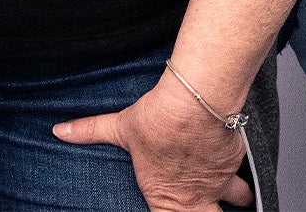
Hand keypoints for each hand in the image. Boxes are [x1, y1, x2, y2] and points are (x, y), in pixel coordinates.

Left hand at [54, 75, 253, 210]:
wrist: (194, 104)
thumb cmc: (158, 120)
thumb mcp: (120, 128)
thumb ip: (90, 131)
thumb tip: (59, 131)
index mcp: (164, 195)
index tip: (172, 211)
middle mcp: (194, 194)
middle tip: (208, 209)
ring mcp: (218, 180)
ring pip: (238, 200)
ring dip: (238, 199)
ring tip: (241, 199)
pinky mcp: (235, 160)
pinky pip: (245, 172)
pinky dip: (244, 169)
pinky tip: (242, 160)